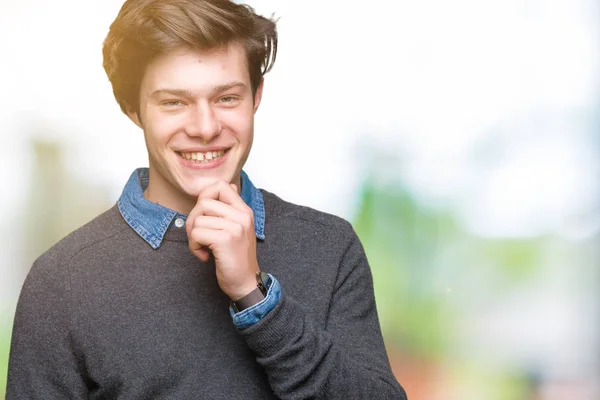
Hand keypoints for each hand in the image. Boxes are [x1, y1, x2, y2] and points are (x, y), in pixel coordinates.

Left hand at [186, 180, 258, 300]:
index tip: (206, 216)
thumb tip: (230, 185)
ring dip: (193, 237)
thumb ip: (232, 208)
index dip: (205, 198)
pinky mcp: (225, 239)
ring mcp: (235, 227)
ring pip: (198, 219)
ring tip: (203, 248)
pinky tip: (204, 256)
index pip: (222, 185)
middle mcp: (242, 216)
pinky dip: (194, 246)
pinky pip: (197, 233)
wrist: (246, 283)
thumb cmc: (237, 258)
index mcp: (245, 211)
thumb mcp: (239, 228)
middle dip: (194, 219)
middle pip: (204, 201)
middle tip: (199, 237)